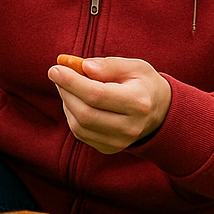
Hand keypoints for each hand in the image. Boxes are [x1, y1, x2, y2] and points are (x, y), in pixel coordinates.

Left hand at [49, 55, 171, 154]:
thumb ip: (108, 65)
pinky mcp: (109, 148)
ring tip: (67, 85)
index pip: (97, 95)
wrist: (158, 112)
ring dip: (66, 102)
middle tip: (56, 73)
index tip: (55, 68)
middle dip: (65, 92)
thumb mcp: (133, 67)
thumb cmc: (142, 84)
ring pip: (79, 126)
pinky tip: (75, 100)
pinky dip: (72, 115)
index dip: (71, 82)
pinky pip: (80, 133)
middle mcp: (130, 127)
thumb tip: (83, 67)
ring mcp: (120, 142)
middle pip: (85, 113)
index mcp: (138, 102)